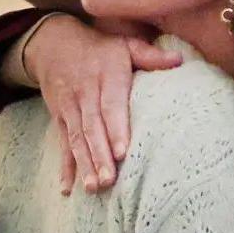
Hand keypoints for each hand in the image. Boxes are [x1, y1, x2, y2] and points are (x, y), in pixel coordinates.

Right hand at [23, 14, 181, 195]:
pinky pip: (62, 144)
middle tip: (109, 180)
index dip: (115, 128)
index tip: (122, 152)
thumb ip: (150, 56)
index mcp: (106, 74)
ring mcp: (70, 106)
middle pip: (92, 126)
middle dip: (100, 155)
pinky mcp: (59, 118)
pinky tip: (66, 188)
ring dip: (85, 164)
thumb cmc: (100, 48)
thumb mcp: (124, 45)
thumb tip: (180, 60)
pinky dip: (64, 166)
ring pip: (76, 138)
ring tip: (93, 187)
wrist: (54, 44)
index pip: (110, 104)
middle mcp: (85, 92)